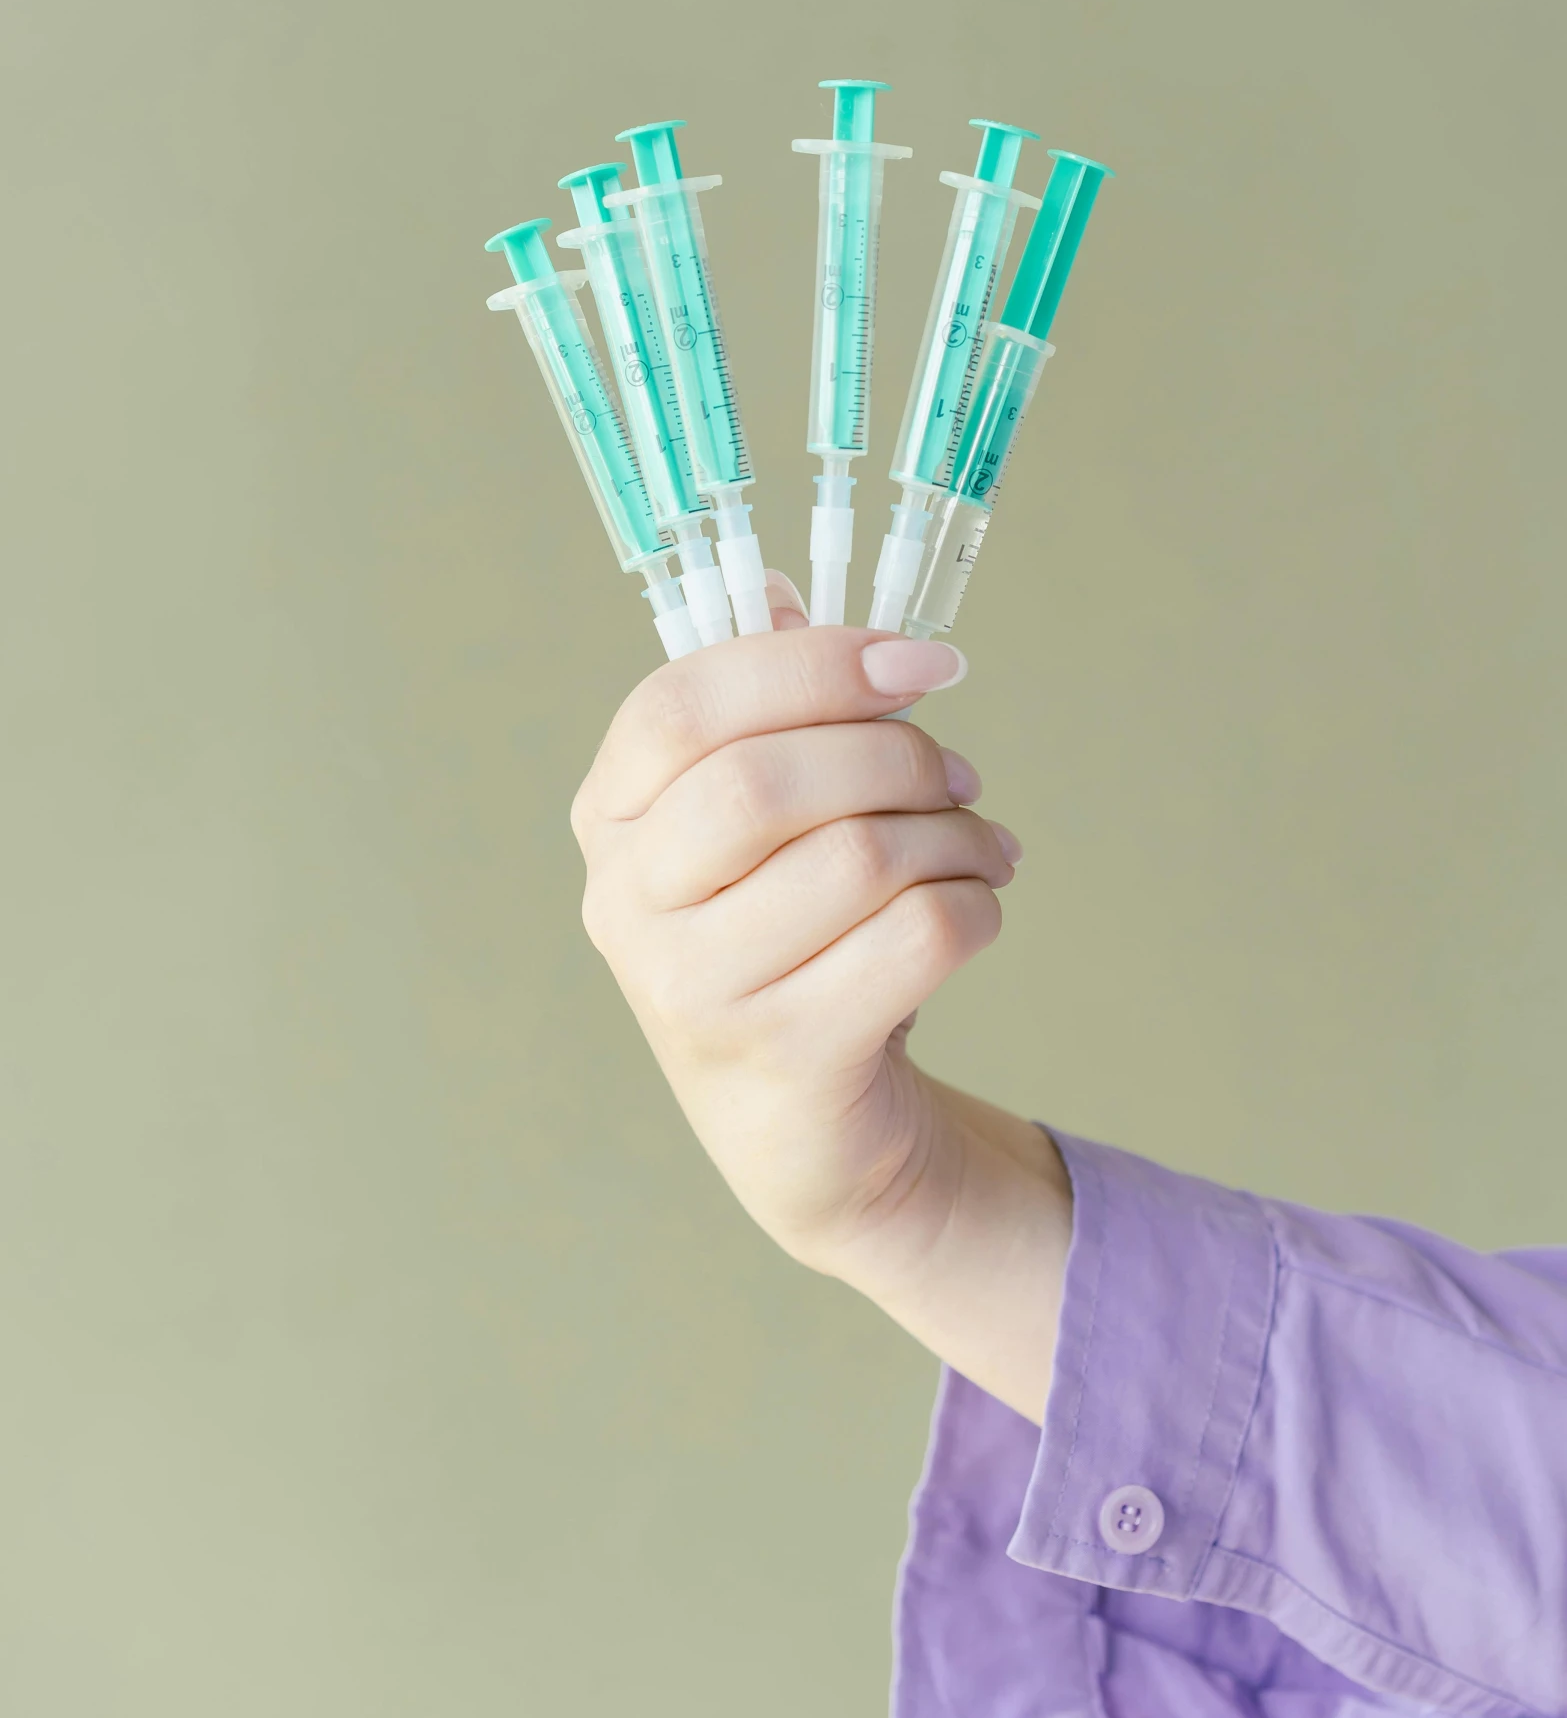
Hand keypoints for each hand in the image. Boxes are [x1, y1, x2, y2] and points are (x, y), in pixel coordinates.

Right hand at [570, 575, 1072, 1421]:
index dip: (813, 664)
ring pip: (860, 858)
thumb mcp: (758, 820)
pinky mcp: (782, 1060)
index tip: (922, 661)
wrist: (807, 1128)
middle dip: (896, 756)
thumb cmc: (789, 938)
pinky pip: (917, 938)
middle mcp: (626, 906)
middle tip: (959, 773)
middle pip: (766, 781)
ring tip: (984, 845)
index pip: (681, 705)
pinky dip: (977, 906)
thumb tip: (792, 589)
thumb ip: (766, 705)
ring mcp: (693, 993)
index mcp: (610, 818)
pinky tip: (978, 908)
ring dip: (956, 835)